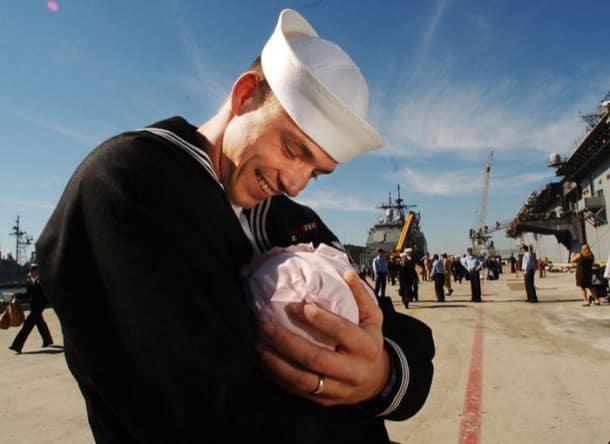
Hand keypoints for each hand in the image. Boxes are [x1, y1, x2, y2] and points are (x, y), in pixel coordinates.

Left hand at [256, 270, 389, 405]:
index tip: (298, 306)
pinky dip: (278, 376)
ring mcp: (338, 389)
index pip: (343, 332)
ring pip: (303, 380)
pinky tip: (264, 361)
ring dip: (276, 362)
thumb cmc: (370, 342)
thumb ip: (361, 296)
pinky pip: (297, 391)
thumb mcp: (374, 318)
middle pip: (317, 358)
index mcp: (367, 347)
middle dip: (287, 341)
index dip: (321, 320)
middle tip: (265, 324)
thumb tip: (347, 273)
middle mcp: (354, 371)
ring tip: (258, 344)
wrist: (377, 382)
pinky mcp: (324, 401)